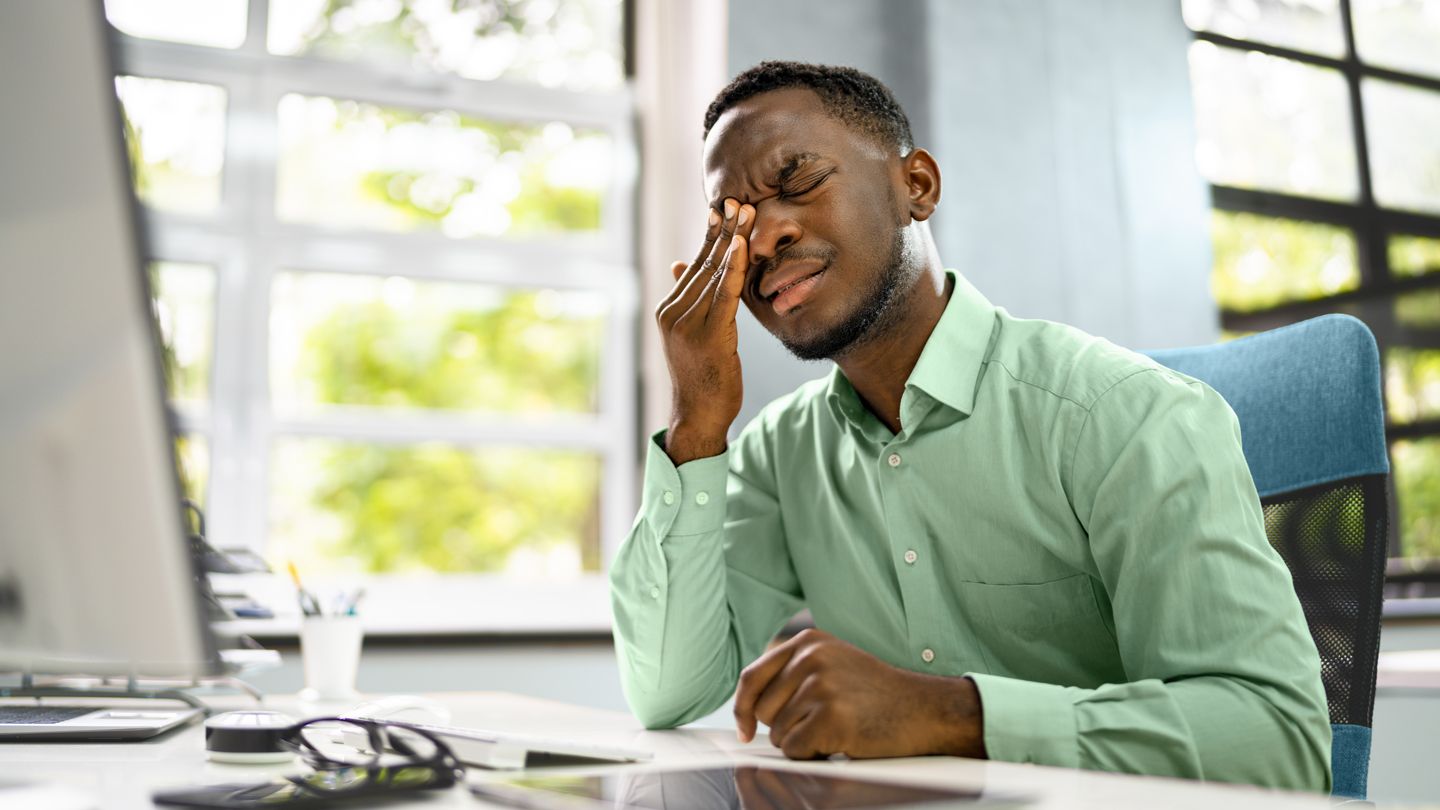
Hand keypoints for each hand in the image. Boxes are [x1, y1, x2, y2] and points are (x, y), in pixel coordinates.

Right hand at [655, 198, 755, 464]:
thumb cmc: (701, 376)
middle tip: (738, 200)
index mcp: (668, 310)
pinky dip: (735, 268)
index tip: (722, 208)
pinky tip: (743, 246)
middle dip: (723, 230)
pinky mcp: (707, 336)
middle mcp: (673, 313)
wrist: (698, 415)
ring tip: (747, 213)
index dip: (710, 236)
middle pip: (704, 264)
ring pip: (715, 274)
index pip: (694, 266)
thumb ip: (688, 299)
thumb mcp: (690, 334)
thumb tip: (680, 263)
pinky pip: (725, 295)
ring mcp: (687, 325)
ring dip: (733, 240)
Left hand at [732, 628, 986, 760]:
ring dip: (803, 742)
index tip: (744, 730)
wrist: (924, 709)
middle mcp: (811, 658)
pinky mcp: (831, 716)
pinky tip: (841, 741)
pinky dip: (814, 756)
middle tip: (821, 725)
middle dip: (784, 728)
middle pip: (764, 711)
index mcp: (808, 641)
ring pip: (779, 734)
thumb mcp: (834, 664)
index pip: (752, 677)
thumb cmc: (878, 694)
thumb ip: (794, 673)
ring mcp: (821, 686)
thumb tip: (750, 707)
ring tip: (838, 729)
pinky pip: (796, 750)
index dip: (742, 708)